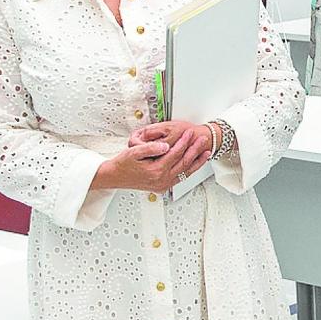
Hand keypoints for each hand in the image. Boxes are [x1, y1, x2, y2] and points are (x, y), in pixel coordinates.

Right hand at [94, 127, 211, 192]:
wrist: (114, 177)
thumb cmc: (123, 164)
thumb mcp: (133, 152)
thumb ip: (150, 148)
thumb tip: (166, 145)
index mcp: (155, 171)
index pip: (175, 153)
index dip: (184, 142)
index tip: (189, 133)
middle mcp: (161, 180)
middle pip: (184, 163)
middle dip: (195, 150)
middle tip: (202, 139)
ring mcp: (163, 185)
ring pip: (185, 172)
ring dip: (197, 162)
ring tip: (206, 152)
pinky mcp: (163, 186)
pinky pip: (180, 177)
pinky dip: (189, 169)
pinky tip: (194, 163)